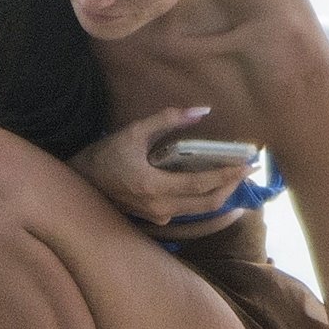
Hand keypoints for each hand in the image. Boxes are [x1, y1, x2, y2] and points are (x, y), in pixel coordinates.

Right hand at [69, 106, 254, 225]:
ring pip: (199, 209)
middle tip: (247, 170)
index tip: (247, 164)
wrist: (81, 181)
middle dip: (231, 187)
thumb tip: (201, 111)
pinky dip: (203, 196)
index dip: (227, 175)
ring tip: (233, 175)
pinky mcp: (155, 217)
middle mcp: (159, 207)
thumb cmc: (105, 155)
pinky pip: (187, 209)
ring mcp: (157, 216)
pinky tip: (209, 182)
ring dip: (219, 192)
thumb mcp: (134, 132)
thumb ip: (168, 120)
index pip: (201, 185)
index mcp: (154, 186)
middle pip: (207, 203)